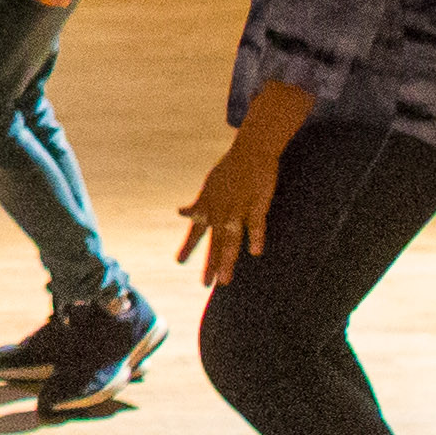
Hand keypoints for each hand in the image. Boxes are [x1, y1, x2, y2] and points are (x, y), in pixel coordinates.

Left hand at [178, 132, 282, 285]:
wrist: (250, 150)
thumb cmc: (229, 169)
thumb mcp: (208, 187)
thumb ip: (198, 205)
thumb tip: (181, 213)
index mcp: (209, 207)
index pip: (196, 231)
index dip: (188, 246)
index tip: (178, 262)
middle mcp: (220, 211)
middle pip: (214, 242)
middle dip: (210, 264)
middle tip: (205, 284)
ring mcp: (238, 209)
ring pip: (231, 239)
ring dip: (227, 260)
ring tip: (224, 280)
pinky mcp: (257, 204)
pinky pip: (256, 224)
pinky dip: (256, 237)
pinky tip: (255, 252)